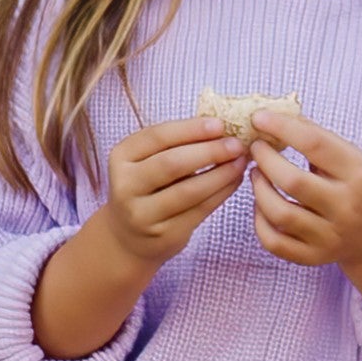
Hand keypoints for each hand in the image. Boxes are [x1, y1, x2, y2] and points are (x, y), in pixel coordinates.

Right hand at [102, 116, 246, 270]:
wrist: (129, 235)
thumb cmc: (147, 186)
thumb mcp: (147, 161)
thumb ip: (175, 144)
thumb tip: (222, 127)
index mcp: (121, 157)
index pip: (157, 136)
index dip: (191, 129)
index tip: (220, 124)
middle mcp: (125, 185)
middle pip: (172, 163)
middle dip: (209, 151)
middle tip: (237, 145)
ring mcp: (142, 214)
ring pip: (189, 190)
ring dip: (221, 174)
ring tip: (240, 162)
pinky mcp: (164, 235)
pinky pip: (199, 210)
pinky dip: (221, 193)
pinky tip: (234, 181)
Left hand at [246, 110, 361, 272]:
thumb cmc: (358, 185)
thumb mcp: (351, 157)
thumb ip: (317, 137)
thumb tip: (276, 113)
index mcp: (358, 175)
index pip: (315, 144)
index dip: (282, 128)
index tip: (259, 117)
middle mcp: (346, 208)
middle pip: (293, 181)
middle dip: (265, 160)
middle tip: (255, 148)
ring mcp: (330, 237)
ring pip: (280, 214)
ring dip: (258, 189)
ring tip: (256, 174)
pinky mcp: (313, 257)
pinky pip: (274, 242)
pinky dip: (259, 222)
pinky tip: (260, 205)